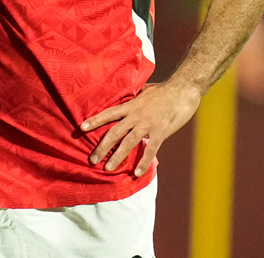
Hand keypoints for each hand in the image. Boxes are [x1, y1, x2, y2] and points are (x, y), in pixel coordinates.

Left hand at [81, 81, 200, 176]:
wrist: (182, 90)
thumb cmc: (163, 90)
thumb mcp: (143, 91)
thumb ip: (133, 97)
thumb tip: (126, 97)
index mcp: (130, 106)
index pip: (108, 114)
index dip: (95, 120)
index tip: (82, 128)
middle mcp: (135, 116)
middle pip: (114, 132)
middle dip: (102, 147)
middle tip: (92, 160)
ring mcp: (147, 125)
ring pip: (129, 143)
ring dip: (117, 157)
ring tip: (108, 168)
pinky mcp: (160, 132)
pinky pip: (150, 150)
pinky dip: (143, 162)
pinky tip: (136, 173)